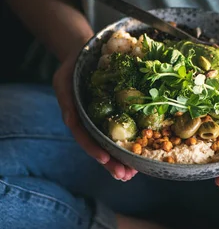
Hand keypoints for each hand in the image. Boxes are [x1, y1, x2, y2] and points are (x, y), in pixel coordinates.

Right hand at [53, 48, 137, 181]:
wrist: (87, 52)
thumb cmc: (72, 67)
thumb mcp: (63, 80)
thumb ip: (66, 101)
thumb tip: (70, 121)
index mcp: (79, 117)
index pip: (85, 137)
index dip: (94, 149)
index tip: (105, 159)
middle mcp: (93, 121)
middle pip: (102, 146)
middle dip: (113, 163)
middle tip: (125, 176)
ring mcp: (107, 118)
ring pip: (116, 142)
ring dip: (125, 159)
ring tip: (135, 172)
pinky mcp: (121, 110)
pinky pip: (130, 126)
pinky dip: (137, 140)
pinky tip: (145, 152)